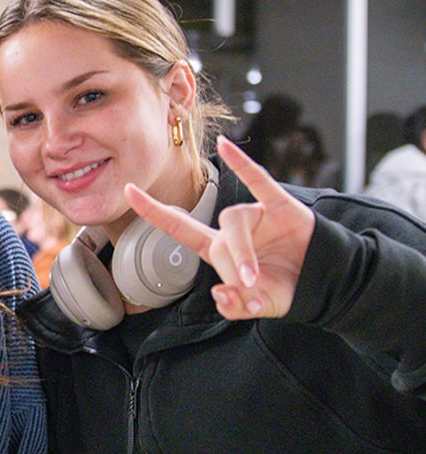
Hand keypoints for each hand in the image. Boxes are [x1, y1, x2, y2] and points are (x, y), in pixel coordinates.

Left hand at [123, 135, 314, 318]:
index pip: (178, 227)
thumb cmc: (286, 288)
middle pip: (217, 235)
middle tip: (248, 288)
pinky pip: (259, 181)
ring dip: (245, 251)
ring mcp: (256, 215)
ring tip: (258, 278)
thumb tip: (220, 295)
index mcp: (219, 250)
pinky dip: (242, 164)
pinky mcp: (281, 206)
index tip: (127, 191)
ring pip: (235, 221)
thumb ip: (237, 306)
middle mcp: (233, 229)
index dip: (153, 211)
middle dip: (231, 263)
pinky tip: (227, 147)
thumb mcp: (259, 306)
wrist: (326, 281)